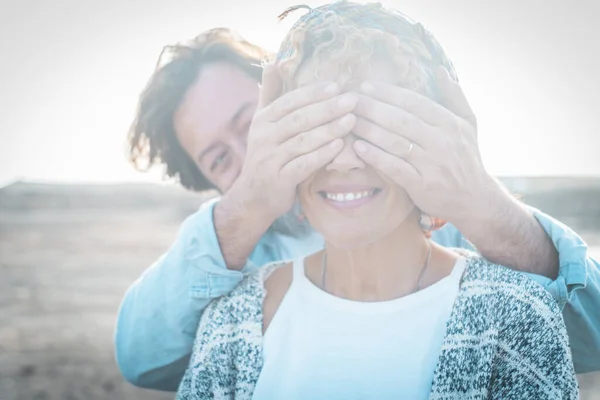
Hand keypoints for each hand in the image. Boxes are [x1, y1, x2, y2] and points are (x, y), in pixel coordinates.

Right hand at [228, 64, 357, 222]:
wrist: (253, 195)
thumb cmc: (265, 155)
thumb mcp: (263, 123)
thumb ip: (270, 94)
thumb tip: (272, 62)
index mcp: (263, 120)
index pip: (290, 101)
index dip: (313, 93)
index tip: (337, 85)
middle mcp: (264, 137)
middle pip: (299, 119)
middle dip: (327, 108)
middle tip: (352, 101)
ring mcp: (270, 159)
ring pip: (303, 141)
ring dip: (329, 130)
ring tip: (351, 120)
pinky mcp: (279, 179)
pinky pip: (303, 164)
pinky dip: (321, 155)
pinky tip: (339, 147)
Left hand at [352, 66, 497, 222]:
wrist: (474, 198)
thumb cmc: (467, 158)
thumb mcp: (468, 124)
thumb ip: (455, 96)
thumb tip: (440, 70)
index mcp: (450, 124)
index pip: (415, 102)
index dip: (388, 93)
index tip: (366, 85)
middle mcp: (441, 142)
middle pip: (400, 120)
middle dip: (372, 108)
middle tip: (350, 100)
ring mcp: (431, 164)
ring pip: (394, 142)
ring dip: (368, 130)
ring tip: (348, 121)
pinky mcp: (421, 184)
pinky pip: (394, 167)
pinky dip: (375, 157)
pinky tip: (358, 148)